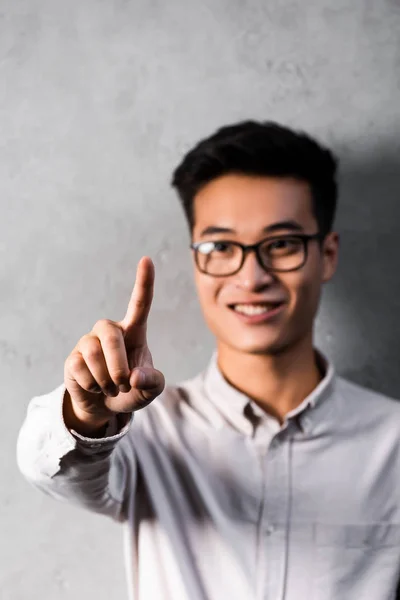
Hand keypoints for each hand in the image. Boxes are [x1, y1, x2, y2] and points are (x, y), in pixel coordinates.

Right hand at [63, 257, 164, 428]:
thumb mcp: (151, 389)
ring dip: (106, 380)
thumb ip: (153, 381)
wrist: (106, 406)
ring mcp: (89, 342)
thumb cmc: (132, 389)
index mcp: (133, 331)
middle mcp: (109, 331)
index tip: (147, 259)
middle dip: (118, 366)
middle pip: (111, 336)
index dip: (144, 282)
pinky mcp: (73, 358)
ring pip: (95, 354)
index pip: (140, 304)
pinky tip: (95, 387)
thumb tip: (135, 375)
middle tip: (124, 385)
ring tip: (110, 388)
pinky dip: (93, 386)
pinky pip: (81, 369)